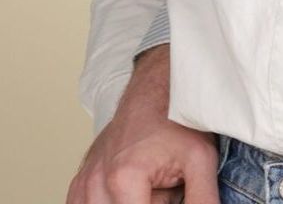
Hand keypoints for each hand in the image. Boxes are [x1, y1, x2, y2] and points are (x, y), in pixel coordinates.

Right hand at [66, 45, 218, 203]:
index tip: (173, 194)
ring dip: (131, 202)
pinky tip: (133, 191)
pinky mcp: (80, 183)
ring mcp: (84, 182)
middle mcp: (95, 182)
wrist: (156, 90)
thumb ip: (202, 200)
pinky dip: (111, 202)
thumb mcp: (201, 160)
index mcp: (123, 178)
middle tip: (166, 186)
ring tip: (151, 186)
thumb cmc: (177, 120)